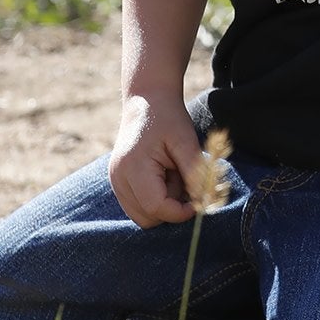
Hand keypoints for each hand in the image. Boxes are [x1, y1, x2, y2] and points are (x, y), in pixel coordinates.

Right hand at [109, 95, 202, 227]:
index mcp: (133, 167)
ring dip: (163, 204)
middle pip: (148, 218)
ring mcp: (115, 182)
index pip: (156, 208)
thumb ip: (194, 173)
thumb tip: (203, 202)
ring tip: (171, 175)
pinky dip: (154, 199)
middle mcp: (118, 179)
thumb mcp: (186, 141)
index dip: (180, 212)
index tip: (199, 201)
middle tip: (182, 179)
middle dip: (171, 207)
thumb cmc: (168, 118)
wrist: (146, 101)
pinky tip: (163, 177)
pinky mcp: (118, 183)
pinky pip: (138, 206)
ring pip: (142, 216)